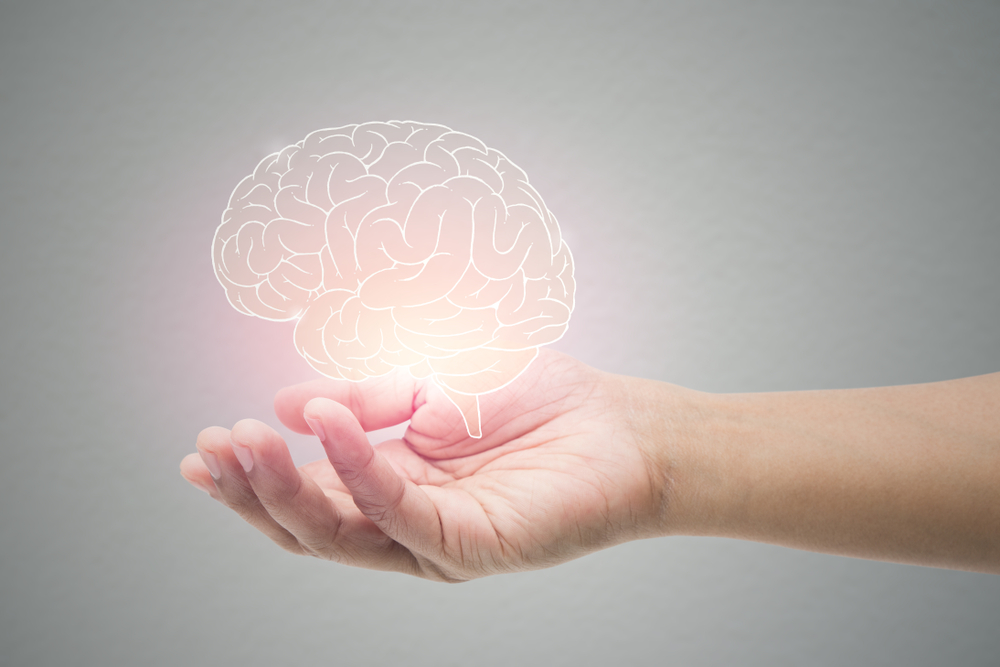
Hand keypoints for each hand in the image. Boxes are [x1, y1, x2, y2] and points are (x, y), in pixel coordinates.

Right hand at [180, 350, 668, 580]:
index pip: (310, 492)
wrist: (617, 424)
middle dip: (254, 489)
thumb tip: (287, 405)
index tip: (205, 443)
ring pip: (343, 533)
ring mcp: (438, 541)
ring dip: (286, 489)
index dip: (256, 472)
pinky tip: (328, 428)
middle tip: (207, 451)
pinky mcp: (474, 546)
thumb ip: (366, 396)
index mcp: (393, 486)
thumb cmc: (531, 401)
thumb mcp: (431, 381)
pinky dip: (359, 469)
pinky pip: (402, 512)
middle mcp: (407, 523)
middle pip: (311, 524)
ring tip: (244, 445)